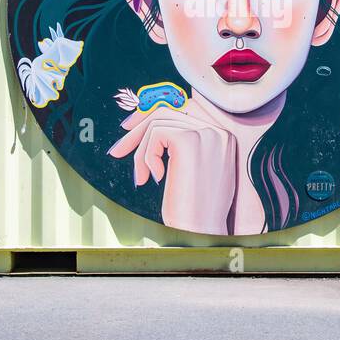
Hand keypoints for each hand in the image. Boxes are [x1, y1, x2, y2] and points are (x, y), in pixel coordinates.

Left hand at [107, 104, 238, 233]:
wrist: (202, 231)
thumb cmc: (196, 209)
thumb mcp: (195, 169)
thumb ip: (183, 146)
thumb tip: (149, 126)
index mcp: (222, 136)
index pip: (184, 108)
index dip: (153, 114)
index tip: (131, 127)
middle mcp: (218, 130)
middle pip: (167, 111)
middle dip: (137, 129)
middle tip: (118, 151)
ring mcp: (205, 133)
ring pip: (157, 122)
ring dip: (140, 151)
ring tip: (140, 176)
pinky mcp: (189, 140)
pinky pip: (155, 135)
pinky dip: (146, 156)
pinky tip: (154, 178)